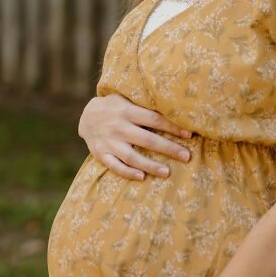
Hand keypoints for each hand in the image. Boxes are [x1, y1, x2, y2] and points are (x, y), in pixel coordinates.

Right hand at [78, 93, 192, 180]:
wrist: (86, 116)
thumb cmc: (116, 106)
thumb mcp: (127, 98)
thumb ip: (144, 103)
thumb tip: (174, 105)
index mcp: (127, 111)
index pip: (154, 119)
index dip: (172, 127)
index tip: (189, 134)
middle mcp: (118, 127)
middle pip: (147, 140)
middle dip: (168, 148)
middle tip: (186, 156)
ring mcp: (109, 142)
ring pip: (132, 156)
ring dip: (150, 165)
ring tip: (167, 172)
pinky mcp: (101, 154)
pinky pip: (114, 166)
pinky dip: (127, 172)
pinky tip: (142, 177)